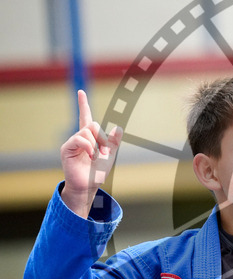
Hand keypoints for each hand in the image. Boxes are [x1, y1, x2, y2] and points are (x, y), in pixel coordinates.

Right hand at [60, 90, 121, 215]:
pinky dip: (89, 147)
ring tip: (96, 157)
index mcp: (89, 138)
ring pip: (87, 131)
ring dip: (97, 144)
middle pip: (93, 124)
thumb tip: (119, 127)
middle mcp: (79, 137)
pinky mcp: (66, 148)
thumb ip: (114, 142)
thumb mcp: (110, 155)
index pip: (86, 117)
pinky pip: (80, 139)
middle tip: (104, 152)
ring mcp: (72, 142)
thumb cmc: (97, 172)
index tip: (81, 92)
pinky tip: (90, 156)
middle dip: (103, 138)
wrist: (89, 186)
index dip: (83, 105)